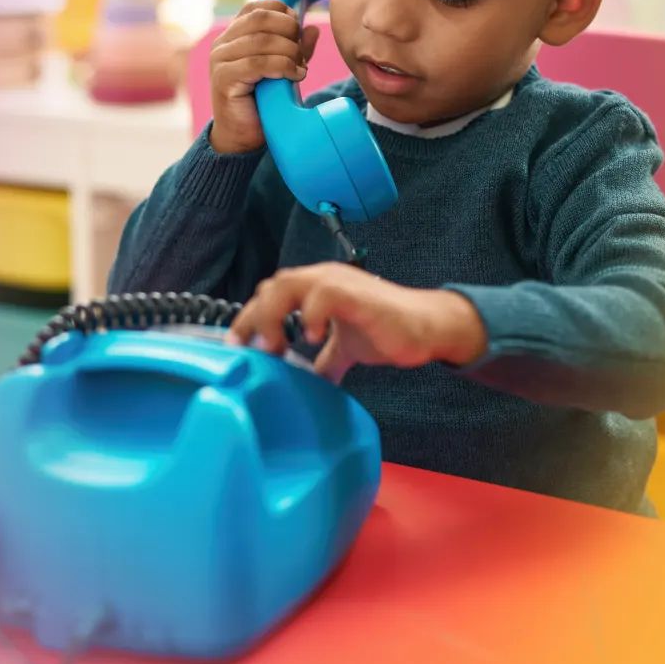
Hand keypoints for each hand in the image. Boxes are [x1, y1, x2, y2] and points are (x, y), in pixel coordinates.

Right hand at [207, 0, 320, 153]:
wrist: (242, 137)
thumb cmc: (262, 102)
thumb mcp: (283, 69)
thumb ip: (295, 49)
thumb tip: (312, 29)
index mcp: (234, 35)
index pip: (258, 7)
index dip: (284, 13)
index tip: (299, 32)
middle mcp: (222, 43)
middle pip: (261, 18)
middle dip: (289, 31)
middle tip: (301, 53)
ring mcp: (220, 60)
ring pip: (262, 41)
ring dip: (289, 52)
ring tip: (300, 68)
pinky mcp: (224, 78)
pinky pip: (258, 63)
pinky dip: (283, 67)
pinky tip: (294, 76)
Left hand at [226, 263, 487, 380]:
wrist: (426, 328)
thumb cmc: (386, 330)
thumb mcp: (344, 349)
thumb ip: (323, 361)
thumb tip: (306, 385)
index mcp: (315, 288)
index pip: (270, 294)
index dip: (249, 317)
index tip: (238, 346)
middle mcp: (322, 278)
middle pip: (272, 286)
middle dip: (254, 317)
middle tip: (252, 349)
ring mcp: (338, 282)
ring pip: (288, 283)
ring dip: (273, 315)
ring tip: (275, 344)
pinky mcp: (356, 293)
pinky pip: (323, 294)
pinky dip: (310, 315)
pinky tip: (312, 338)